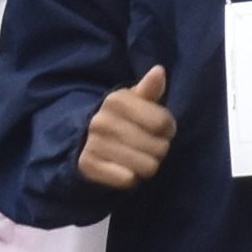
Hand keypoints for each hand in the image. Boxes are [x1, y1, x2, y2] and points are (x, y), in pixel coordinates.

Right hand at [74, 66, 178, 191]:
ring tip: (137, 158)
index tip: (158, 129)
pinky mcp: (88, 166)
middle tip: (147, 147)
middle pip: (159, 147)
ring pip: (147, 166)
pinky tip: (123, 169)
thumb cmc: (122, 120)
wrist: (84, 143)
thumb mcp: (135, 102)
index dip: (167, 129)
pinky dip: (130, 178)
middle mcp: (101, 120)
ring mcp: (93, 143)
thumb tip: (159, 71)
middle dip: (158, 150)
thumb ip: (149, 90)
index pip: (164, 123)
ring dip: (146, 166)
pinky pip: (128, 180)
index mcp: (116, 100)